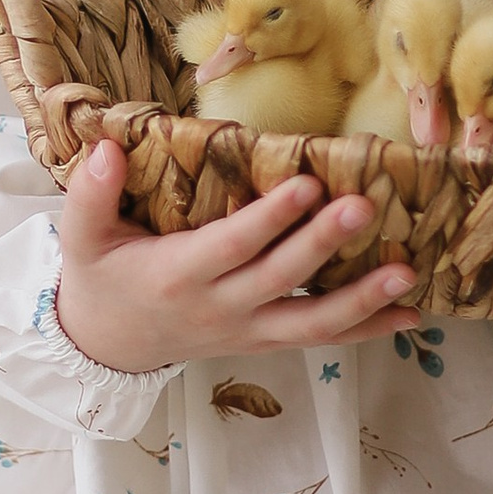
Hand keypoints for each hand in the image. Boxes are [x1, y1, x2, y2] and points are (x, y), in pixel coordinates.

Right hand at [55, 140, 420, 373]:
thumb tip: (105, 148)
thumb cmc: (101, 279)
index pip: (231, 246)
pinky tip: (409, 313)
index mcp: (178, 276)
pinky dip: (366, 329)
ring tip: (404, 274)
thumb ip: (91, 194)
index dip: (269, 219)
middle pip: (280, 279)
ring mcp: (247, 331)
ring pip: (310, 322)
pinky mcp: (265, 341)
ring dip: (361, 300)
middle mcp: (219, 308)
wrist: (107, 345)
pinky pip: (320, 338)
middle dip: (324, 244)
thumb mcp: (83, 238)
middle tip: (364, 208)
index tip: (306, 183)